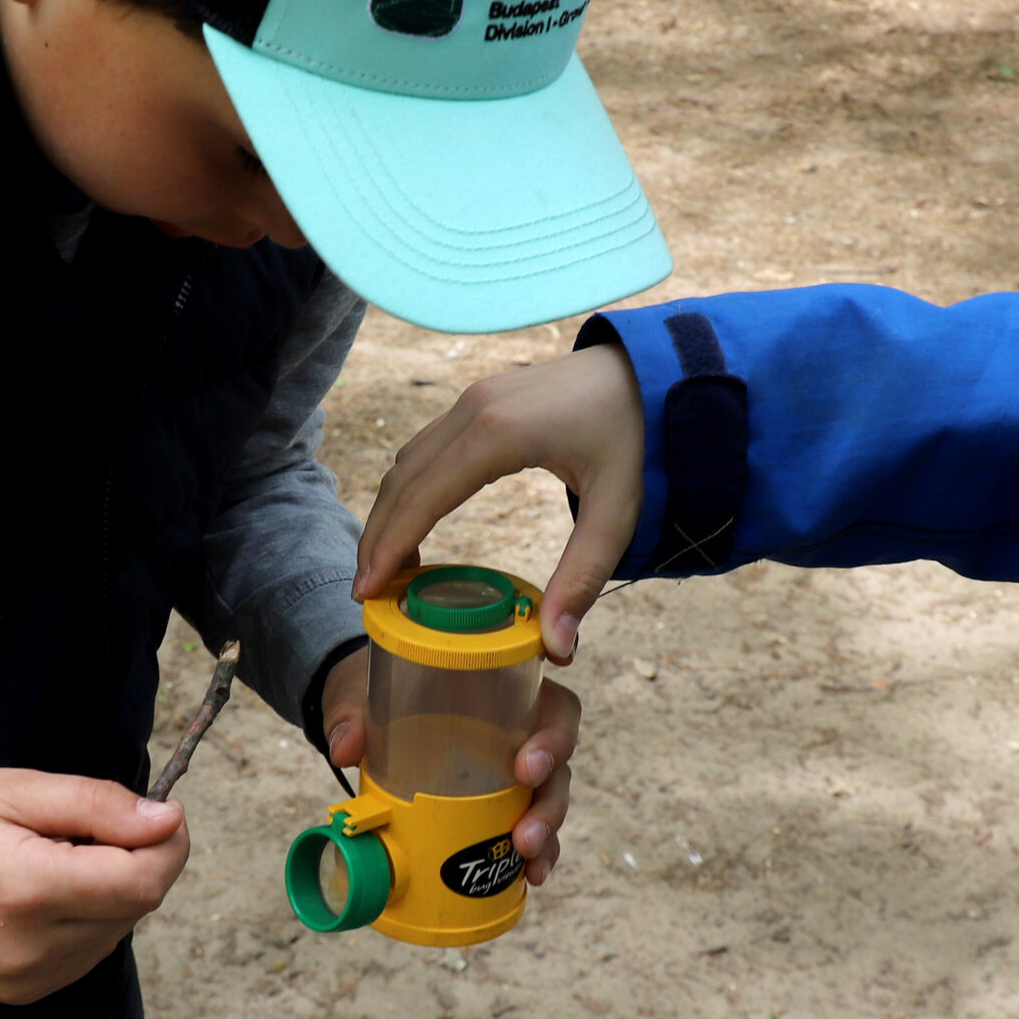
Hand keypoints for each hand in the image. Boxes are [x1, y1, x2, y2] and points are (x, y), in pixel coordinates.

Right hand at [0, 769, 188, 1004]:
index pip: (144, 882)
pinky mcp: (15, 994)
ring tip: (54, 854)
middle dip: (138, 859)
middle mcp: (28, 951)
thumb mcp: (15, 788)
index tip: (162, 808)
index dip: (169, 842)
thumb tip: (167, 820)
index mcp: (27, 892)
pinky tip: (45, 889)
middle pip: (136, 907)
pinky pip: (85, 954)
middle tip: (88, 822)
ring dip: (112, 890)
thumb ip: (98, 806)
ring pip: (116, 932)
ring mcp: (20, 982)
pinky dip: (87, 918)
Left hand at [312, 646, 584, 885]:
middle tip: (522, 824)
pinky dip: (539, 853)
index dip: (558, 732)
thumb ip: (354, 715)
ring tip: (526, 854)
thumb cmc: (386, 694)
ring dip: (546, 826)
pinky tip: (531, 876)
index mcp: (507, 693)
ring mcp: (519, 771)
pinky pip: (535, 827)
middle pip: (559, 761)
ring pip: (552, 797)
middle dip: (549, 793)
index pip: (554, 706)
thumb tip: (345, 749)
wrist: (375, 711)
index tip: (529, 762)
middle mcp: (524, 731)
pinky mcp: (509, 804)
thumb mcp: (367, 694)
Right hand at [355, 343, 642, 666]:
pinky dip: (409, 488)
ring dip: (390, 512)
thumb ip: (583, 578)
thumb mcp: (617, 512)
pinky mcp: (481, 398)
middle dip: (378, 537)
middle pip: (403, 480)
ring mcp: (474, 398)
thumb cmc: (638, 435)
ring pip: (409, 461)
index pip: (423, 498)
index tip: (365, 592)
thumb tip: (557, 650)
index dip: (389, 547)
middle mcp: (474, 408)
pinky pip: (428, 447)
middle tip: (365, 593)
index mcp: (499, 434)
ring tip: (385, 567)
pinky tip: (415, 523)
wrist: (654, 368)